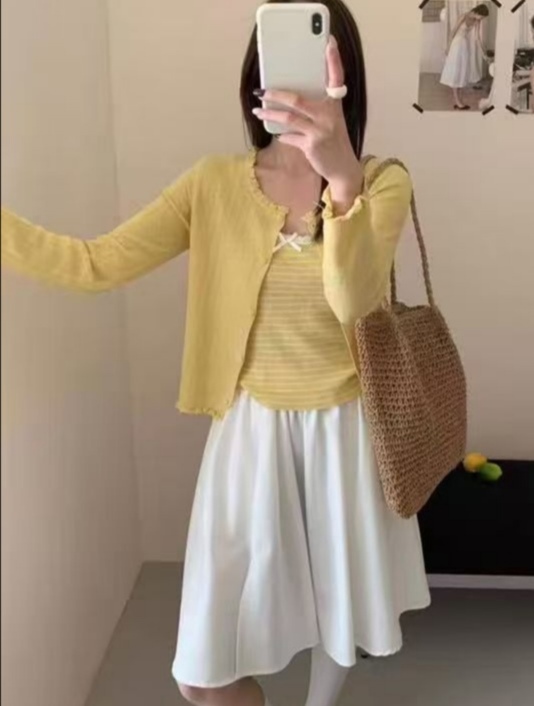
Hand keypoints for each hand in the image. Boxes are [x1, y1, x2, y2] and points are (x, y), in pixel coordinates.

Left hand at [252, 36, 362, 207]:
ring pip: (288, 118)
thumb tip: (289, 99)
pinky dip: (282, 136)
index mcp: (335, 105)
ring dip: (270, 114)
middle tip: (261, 91)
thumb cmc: (333, 142)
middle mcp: (329, 115)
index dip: (333, 60)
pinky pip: (290, 138)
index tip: (329, 42)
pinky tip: (278, 135)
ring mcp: (320, 131)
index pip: (336, 78)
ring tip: (257, 111)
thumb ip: (316, 108)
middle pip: (297, 99)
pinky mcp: (312, 146)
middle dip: (275, 94)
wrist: (343, 169)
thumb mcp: (331, 121)